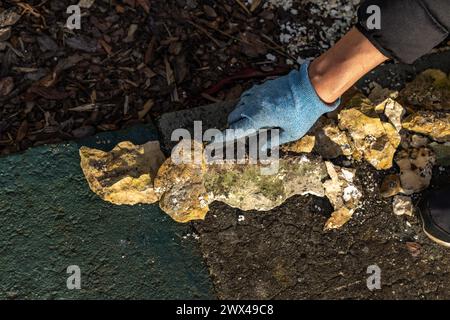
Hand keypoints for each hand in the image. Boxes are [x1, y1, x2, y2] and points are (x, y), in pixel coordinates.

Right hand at [222, 62, 339, 147]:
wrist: (311, 86)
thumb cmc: (303, 113)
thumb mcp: (290, 133)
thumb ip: (271, 141)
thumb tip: (258, 148)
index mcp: (259, 117)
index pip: (235, 130)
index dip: (221, 139)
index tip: (211, 144)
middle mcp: (253, 104)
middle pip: (233, 117)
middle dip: (234, 127)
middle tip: (244, 135)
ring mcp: (256, 93)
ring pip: (238, 107)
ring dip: (241, 116)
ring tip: (256, 123)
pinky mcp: (260, 87)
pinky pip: (246, 98)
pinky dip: (246, 106)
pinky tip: (257, 110)